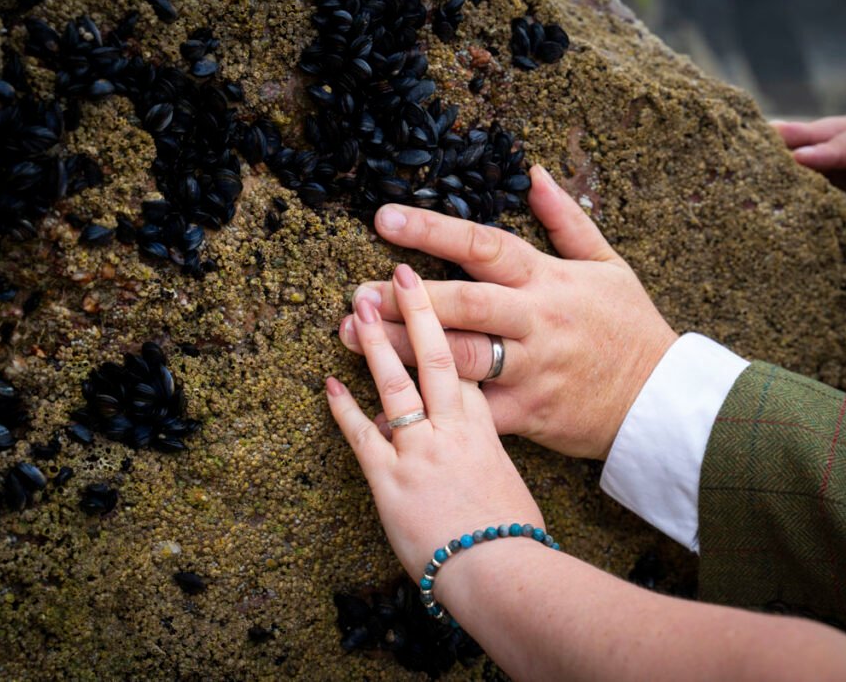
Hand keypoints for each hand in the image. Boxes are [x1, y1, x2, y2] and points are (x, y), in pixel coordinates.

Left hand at [326, 264, 541, 574]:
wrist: (501, 570)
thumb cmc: (516, 536)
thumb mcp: (512, 484)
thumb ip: (491, 459)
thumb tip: (480, 458)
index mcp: (486, 429)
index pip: (469, 365)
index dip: (455, 325)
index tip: (444, 294)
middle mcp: (453, 430)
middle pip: (438, 357)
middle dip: (418, 312)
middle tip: (400, 275)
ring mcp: (420, 451)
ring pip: (397, 384)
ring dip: (377, 343)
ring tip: (359, 307)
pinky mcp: (390, 479)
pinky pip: (362, 435)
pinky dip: (344, 409)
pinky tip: (329, 382)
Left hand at [339, 166, 677, 459]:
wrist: (659, 399)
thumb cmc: (629, 328)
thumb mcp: (608, 264)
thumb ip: (566, 220)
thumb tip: (532, 175)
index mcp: (549, 279)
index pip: (484, 245)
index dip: (433, 229)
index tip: (384, 218)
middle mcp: (536, 321)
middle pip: (464, 302)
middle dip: (406, 297)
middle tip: (357, 293)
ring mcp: (531, 369)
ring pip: (460, 357)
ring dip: (404, 346)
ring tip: (353, 337)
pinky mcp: (528, 412)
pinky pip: (473, 412)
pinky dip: (431, 410)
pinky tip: (389, 408)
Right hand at [773, 116, 845, 283]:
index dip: (833, 148)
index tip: (801, 160)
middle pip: (841, 138)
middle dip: (803, 138)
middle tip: (761, 141)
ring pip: (830, 159)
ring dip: (795, 156)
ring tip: (755, 157)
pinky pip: (828, 188)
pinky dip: (800, 184)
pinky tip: (774, 187)